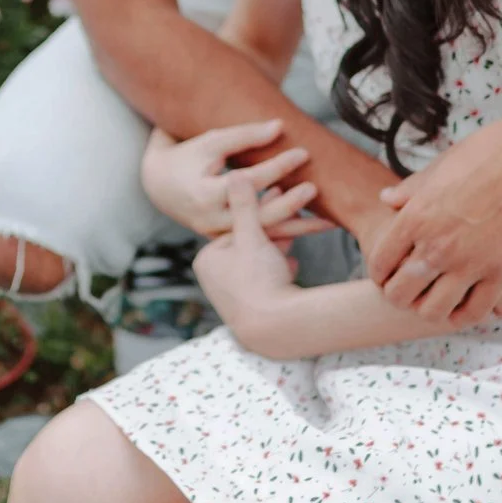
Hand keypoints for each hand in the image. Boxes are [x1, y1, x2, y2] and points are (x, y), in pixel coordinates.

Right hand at [141, 121, 333, 240]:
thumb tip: (280, 127)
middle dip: (291, 203)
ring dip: (297, 228)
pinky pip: (259, 239)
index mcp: (206, 194)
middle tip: (316, 188)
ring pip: (263, 234)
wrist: (160, 185)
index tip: (304, 153)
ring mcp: (219, 235)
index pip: (250, 181)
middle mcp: (212, 221)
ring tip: (330, 222)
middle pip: (258, 216)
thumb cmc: (188, 156)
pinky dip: (284, 234)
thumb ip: (244, 136)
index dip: (278, 166)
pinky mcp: (227, 241)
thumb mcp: (211, 142)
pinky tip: (310, 228)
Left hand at [194, 172, 300, 345]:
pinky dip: (278, 270)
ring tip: (296, 238)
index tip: (280, 194)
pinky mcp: (250, 309)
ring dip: (278, 248)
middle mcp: (213, 279)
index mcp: (205, 260)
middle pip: (248, 244)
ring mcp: (231, 296)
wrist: (276, 328)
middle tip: (295, 213)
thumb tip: (234, 175)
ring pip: (259, 262)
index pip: (236, 226)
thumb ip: (245, 205)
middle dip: (272, 230)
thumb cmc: (259, 279)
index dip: (261, 211)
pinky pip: (265, 281)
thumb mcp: (252, 235)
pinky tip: (293, 264)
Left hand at [365, 108, 501, 325]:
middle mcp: (437, 246)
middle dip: (398, 295)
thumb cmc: (486, 153)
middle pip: (401, 293)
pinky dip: (464, 315)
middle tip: (405, 292)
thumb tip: (387, 199)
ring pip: (434, 310)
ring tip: (432, 302)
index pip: (381, 262)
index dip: (379, 272)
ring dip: (429, 309)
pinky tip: (461, 309)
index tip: (385, 274)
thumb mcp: (439, 167)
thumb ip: (410, 190)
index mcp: (416, 218)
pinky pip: (476, 311)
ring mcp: (470, 263)